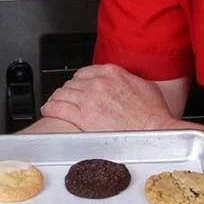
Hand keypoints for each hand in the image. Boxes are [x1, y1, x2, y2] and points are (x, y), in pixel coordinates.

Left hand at [40, 64, 176, 131]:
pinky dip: (50, 108)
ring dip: (57, 98)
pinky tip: (48, 110)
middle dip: (68, 91)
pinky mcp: (84, 117)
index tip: (77, 87)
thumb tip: (122, 82)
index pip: (84, 72)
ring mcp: (89, 99)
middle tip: (66, 98)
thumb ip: (126, 79)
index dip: (78, 81)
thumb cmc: (154, 114)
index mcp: (111, 73)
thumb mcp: (143, 85)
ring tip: (54, 104)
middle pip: (72, 83)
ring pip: (63, 94)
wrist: (155, 131)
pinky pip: (59, 108)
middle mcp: (98, 83)